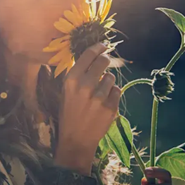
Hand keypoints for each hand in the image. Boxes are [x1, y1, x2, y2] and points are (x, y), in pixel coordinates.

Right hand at [55, 42, 120, 174]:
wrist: (76, 139)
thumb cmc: (69, 112)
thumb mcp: (66, 91)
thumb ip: (78, 73)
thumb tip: (92, 55)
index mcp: (71, 79)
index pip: (89, 54)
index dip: (98, 47)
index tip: (103, 45)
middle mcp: (85, 86)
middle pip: (104, 61)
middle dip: (105, 61)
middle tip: (104, 65)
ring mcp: (99, 97)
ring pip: (111, 77)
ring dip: (107, 82)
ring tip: (99, 93)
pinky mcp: (111, 107)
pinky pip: (117, 90)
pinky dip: (112, 94)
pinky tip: (104, 102)